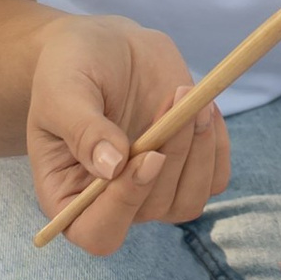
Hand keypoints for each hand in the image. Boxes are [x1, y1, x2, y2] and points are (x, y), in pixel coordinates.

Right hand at [28, 16, 229, 257]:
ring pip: (189, 200)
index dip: (124, 206)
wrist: (106, 46)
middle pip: (152, 209)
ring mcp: (152, 189)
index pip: (98, 232)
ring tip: (188, 94)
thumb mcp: (63, 91)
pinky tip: (201, 104)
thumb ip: (82, 130)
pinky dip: (216, 144)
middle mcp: (111, 202)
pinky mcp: (185, 170)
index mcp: (67, 195)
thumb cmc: (71, 68)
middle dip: (172, 154)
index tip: (149, 156)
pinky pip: (215, 178)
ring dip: (198, 150)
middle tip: (176, 96)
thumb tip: (112, 169)